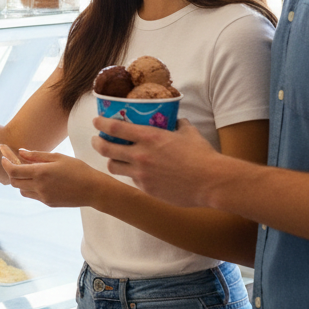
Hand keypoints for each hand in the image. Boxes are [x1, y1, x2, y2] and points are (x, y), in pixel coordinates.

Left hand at [0, 143, 101, 207]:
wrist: (94, 190)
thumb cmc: (78, 170)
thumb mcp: (58, 157)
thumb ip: (37, 155)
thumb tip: (21, 152)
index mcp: (40, 173)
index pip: (14, 171)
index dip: (6, 164)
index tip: (3, 158)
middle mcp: (39, 187)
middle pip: (15, 182)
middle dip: (11, 172)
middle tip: (14, 163)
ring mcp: (44, 197)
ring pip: (22, 191)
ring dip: (20, 181)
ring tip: (27, 172)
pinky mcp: (49, 203)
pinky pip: (33, 196)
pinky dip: (31, 188)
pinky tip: (40, 180)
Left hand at [91, 117, 217, 205]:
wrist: (212, 182)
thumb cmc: (202, 155)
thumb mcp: (188, 132)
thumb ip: (177, 124)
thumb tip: (174, 119)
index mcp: (148, 137)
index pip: (114, 128)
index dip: (101, 123)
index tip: (96, 121)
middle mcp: (140, 155)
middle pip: (105, 149)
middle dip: (97, 143)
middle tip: (96, 140)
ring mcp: (141, 174)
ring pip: (113, 167)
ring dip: (110, 161)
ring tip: (112, 158)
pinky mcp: (147, 189)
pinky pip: (132, 180)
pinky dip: (132, 174)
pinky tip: (138, 172)